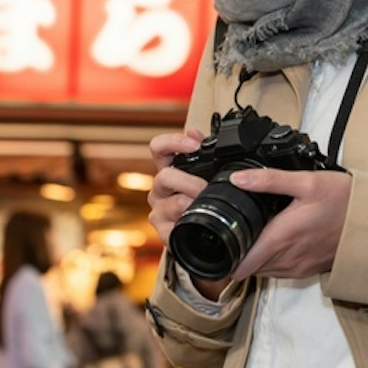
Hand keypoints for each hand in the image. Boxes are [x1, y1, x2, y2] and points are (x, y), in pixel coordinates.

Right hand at [147, 129, 208, 244]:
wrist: (206, 235)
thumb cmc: (204, 200)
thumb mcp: (205, 172)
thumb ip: (200, 151)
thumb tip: (194, 132)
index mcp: (168, 171)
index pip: (158, 148)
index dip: (173, 142)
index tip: (194, 145)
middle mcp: (159, 190)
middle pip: (165, 176)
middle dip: (191, 181)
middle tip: (207, 187)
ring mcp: (159, 212)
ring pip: (177, 203)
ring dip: (196, 204)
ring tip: (208, 207)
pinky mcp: (164, 233)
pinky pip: (177, 227)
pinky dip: (192, 224)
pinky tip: (200, 223)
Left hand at [225, 168, 351, 281]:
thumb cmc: (344, 201)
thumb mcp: (307, 182)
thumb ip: (269, 180)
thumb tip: (238, 179)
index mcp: (281, 238)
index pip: (241, 264)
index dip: (224, 256)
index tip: (219, 240)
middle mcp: (287, 259)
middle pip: (248, 267)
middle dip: (236, 253)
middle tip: (232, 231)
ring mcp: (298, 267)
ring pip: (263, 271)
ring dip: (254, 258)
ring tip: (251, 234)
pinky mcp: (308, 270)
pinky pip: (280, 271)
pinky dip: (270, 260)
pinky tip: (275, 240)